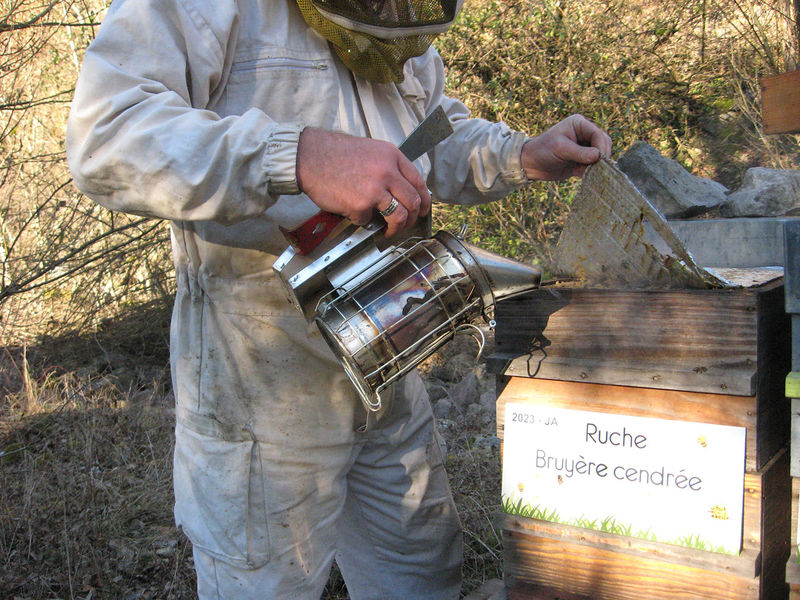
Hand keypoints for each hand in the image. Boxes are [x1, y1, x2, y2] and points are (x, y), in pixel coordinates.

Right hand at [295, 127, 430, 237]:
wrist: (309, 157)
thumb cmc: (334, 154)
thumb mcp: (370, 151)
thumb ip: (387, 167)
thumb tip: (400, 189)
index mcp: (391, 156)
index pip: (418, 181)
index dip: (424, 200)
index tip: (423, 209)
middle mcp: (387, 171)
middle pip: (413, 201)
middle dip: (413, 218)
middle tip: (406, 224)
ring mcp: (375, 189)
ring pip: (400, 216)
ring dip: (396, 228)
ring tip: (388, 231)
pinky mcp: (360, 204)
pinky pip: (368, 221)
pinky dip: (362, 221)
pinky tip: (353, 214)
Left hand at [521, 114, 611, 180]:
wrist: (531, 164)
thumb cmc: (542, 151)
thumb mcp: (560, 149)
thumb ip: (580, 153)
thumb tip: (598, 156)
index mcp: (579, 124)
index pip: (598, 134)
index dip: (601, 147)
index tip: (599, 160)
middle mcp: (584, 134)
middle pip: (603, 144)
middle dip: (601, 156)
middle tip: (596, 168)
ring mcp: (584, 147)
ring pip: (601, 155)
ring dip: (597, 164)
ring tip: (587, 171)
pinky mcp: (582, 160)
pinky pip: (594, 165)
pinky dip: (592, 171)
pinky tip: (582, 174)